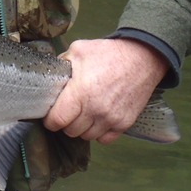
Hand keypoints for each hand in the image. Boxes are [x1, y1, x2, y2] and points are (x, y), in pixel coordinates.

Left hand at [43, 38, 168, 143]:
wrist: (141, 59)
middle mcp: (95, 109)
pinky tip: (96, 119)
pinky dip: (98, 133)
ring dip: (81, 128)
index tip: (49, 116)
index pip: (58, 120)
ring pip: (87, 136)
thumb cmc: (108, 53)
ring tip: (82, 114)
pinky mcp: (124, 123)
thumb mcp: (78, 50)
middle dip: (65, 123)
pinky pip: (105, 139)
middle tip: (67, 111)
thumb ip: (61, 63)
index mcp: (81, 92)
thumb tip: (51, 75)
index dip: (50, 120)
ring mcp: (111, 119)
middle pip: (70, 131)